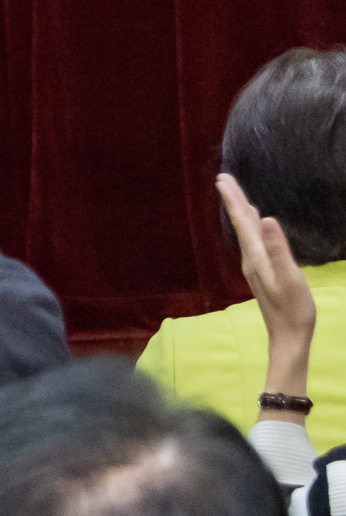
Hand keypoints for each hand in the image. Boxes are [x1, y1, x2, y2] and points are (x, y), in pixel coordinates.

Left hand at [219, 172, 314, 408]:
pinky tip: (256, 229)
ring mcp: (256, 267)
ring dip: (240, 213)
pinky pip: (254, 243)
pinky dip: (251, 229)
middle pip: (240, 224)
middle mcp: (251, 259)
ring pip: (246, 233)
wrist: (289, 337)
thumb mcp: (290, 278)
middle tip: (224, 178)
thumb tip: (265, 219)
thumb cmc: (293, 310)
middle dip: (233, 200)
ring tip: (237, 197)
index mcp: (256, 257)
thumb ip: (278, 250)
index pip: (242, 222)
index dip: (233, 200)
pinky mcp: (263, 273)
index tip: (222, 179)